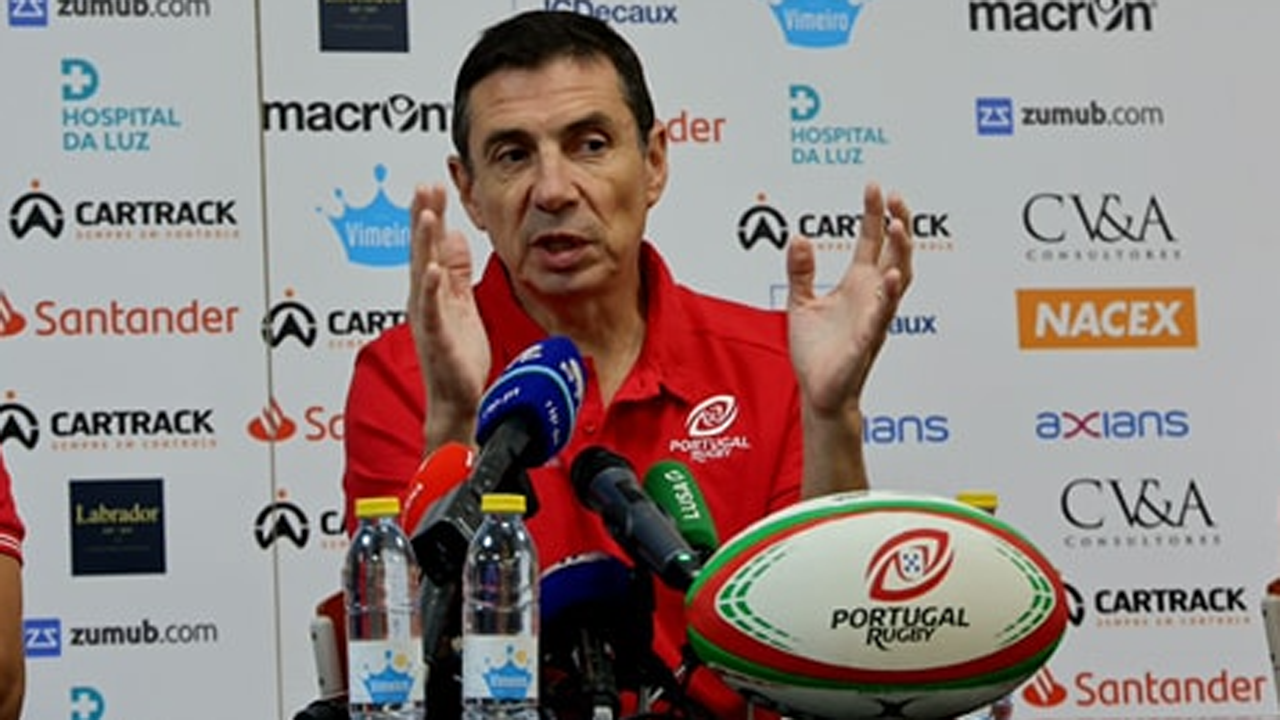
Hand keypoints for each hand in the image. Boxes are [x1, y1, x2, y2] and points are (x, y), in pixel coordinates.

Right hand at [407, 184, 490, 449]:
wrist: (458, 399)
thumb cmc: (458, 356)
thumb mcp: (461, 303)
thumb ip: (455, 271)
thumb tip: (452, 236)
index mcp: (431, 290)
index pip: (428, 245)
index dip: (430, 214)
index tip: (433, 184)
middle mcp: (424, 300)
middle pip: (420, 250)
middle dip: (423, 217)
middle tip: (424, 185)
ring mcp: (427, 317)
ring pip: (422, 273)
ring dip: (423, 243)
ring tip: (427, 214)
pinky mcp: (437, 337)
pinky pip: (431, 309)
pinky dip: (430, 288)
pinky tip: (432, 269)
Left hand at [785, 181, 912, 419]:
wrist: (818, 391)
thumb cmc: (815, 351)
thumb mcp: (800, 302)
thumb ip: (800, 270)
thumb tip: (798, 237)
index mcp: (857, 284)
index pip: (871, 241)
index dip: (874, 213)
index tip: (875, 186)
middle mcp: (871, 296)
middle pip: (894, 253)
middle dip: (898, 223)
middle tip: (896, 197)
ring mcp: (873, 317)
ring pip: (897, 280)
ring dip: (900, 253)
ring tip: (898, 226)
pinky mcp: (867, 340)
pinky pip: (882, 316)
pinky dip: (888, 297)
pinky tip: (891, 277)